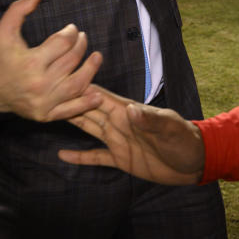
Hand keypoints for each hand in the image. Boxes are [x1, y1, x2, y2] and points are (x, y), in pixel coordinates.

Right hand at [0, 0, 103, 121]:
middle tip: (83, 39)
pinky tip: (97, 95)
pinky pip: (71, 110)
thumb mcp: (4, 29)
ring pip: (77, 85)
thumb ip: (20, 9)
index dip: (71, 33)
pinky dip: (86, 103)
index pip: (63, 43)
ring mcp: (43, 102)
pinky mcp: (45, 115)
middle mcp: (39, 84)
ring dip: (91, 70)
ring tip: (97, 57)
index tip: (72, 29)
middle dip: (81, 46)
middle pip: (71, 61)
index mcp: (30, 62)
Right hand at [58, 86, 204, 184]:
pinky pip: (95, 156)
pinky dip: (79, 157)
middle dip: (67, 100)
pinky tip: (62, 155)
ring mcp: (117, 140)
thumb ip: (150, 120)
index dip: (80, 86)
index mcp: (128, 112)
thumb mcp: (170, 128)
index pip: (99, 96)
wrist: (194, 162)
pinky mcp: (120, 159)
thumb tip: (130, 110)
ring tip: (47, 115)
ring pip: (88, 128)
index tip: (59, 76)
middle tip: (43, 92)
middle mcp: (118, 123)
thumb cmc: (185, 140)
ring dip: (70, 121)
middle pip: (87, 109)